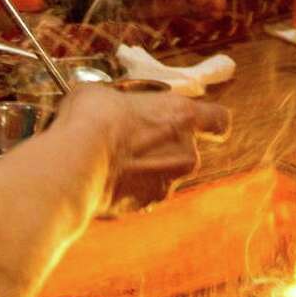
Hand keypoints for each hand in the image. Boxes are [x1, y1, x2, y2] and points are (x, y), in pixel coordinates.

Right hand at [53, 85, 230, 213]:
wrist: (77, 162)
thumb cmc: (93, 119)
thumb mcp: (103, 92)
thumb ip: (118, 100)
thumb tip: (102, 102)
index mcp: (181, 116)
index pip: (218, 119)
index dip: (211, 122)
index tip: (204, 124)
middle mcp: (185, 152)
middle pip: (185, 150)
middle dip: (162, 147)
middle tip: (132, 139)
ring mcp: (168, 183)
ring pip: (163, 174)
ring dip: (145, 169)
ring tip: (112, 160)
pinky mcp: (147, 204)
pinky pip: (143, 194)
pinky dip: (129, 188)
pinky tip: (105, 178)